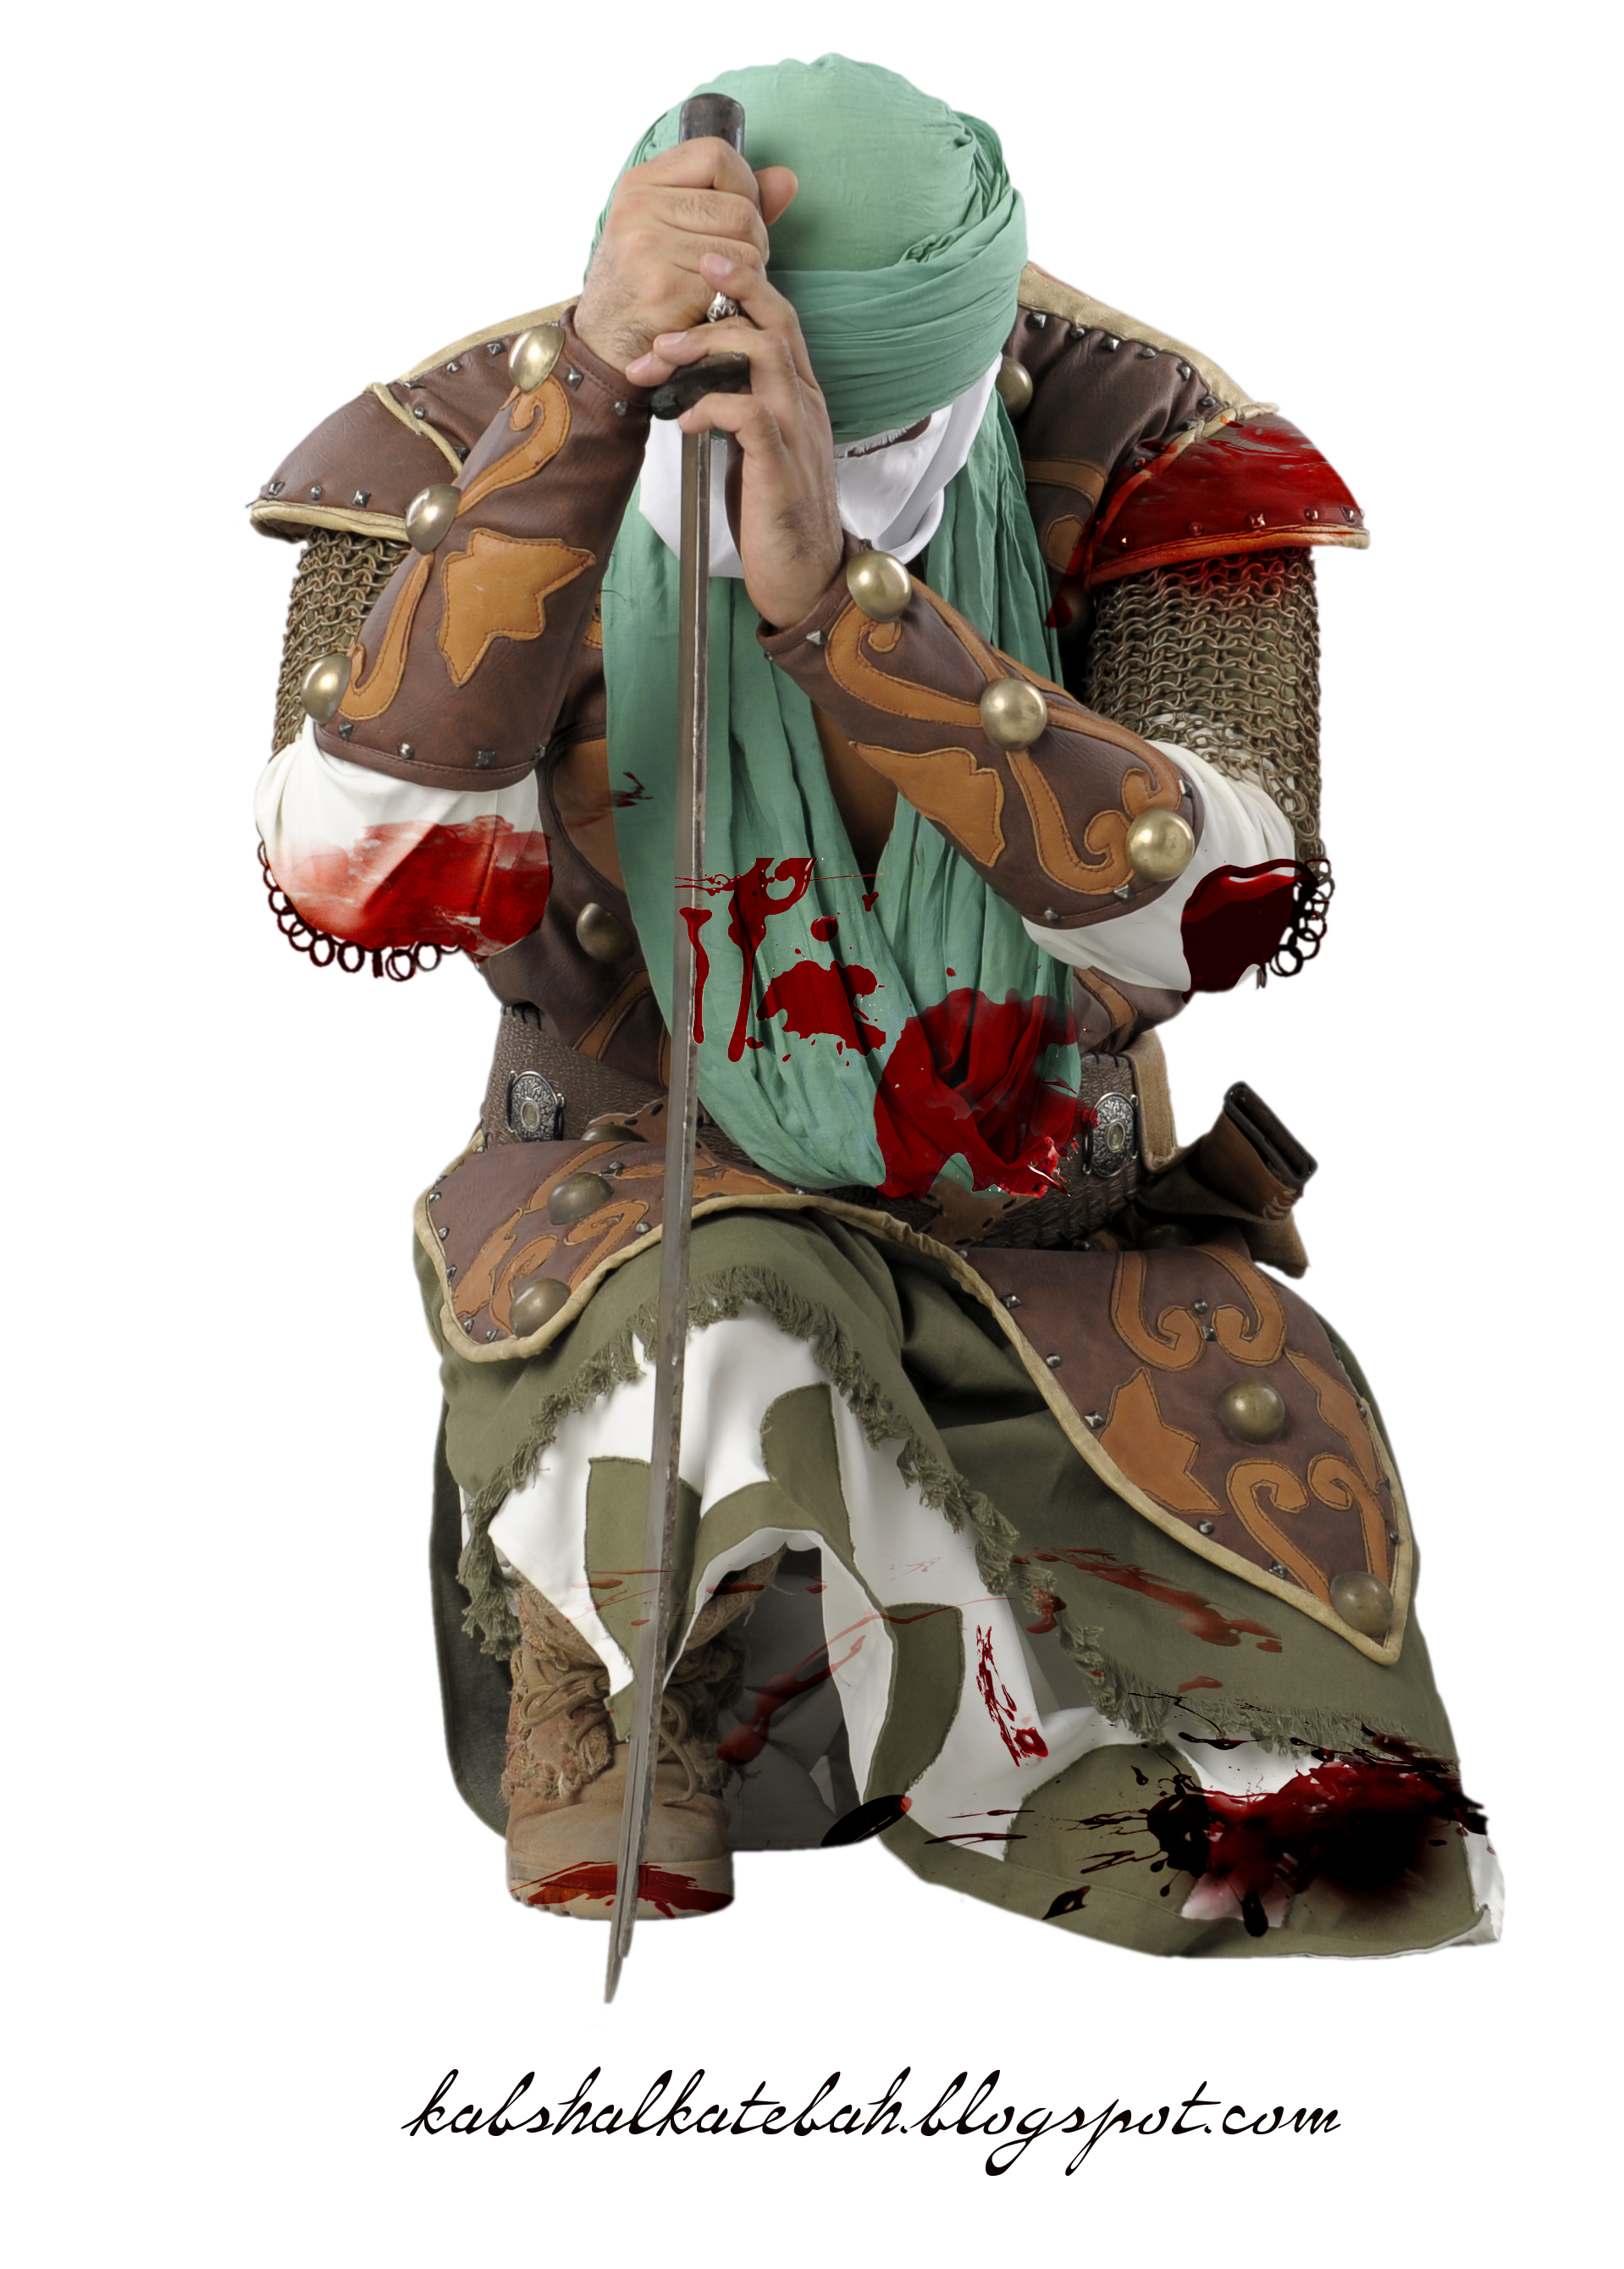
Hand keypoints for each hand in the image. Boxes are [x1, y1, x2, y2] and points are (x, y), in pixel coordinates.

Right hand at [574, 138, 798, 370]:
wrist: (601, 348)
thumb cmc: (642, 287)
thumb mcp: (671, 230)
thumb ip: (730, 202)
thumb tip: (787, 180)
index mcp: (640, 183)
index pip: (717, 155)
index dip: (745, 185)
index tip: (740, 219)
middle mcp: (639, 206)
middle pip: (740, 208)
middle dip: (754, 242)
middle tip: (736, 270)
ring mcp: (649, 246)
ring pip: (744, 247)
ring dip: (749, 276)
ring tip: (724, 290)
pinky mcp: (665, 288)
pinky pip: (733, 284)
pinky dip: (734, 301)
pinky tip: (715, 310)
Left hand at [626, 252, 844, 629]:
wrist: (807, 580)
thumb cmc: (773, 516)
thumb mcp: (752, 449)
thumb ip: (735, 408)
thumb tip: (693, 380)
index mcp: (797, 395)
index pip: (779, 319)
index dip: (746, 283)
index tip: (706, 261)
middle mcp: (804, 404)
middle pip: (777, 321)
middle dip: (731, 289)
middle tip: (684, 282)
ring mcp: (797, 434)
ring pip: (764, 357)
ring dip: (706, 347)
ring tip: (663, 358)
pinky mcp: (782, 469)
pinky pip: (751, 416)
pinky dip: (712, 406)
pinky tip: (685, 419)